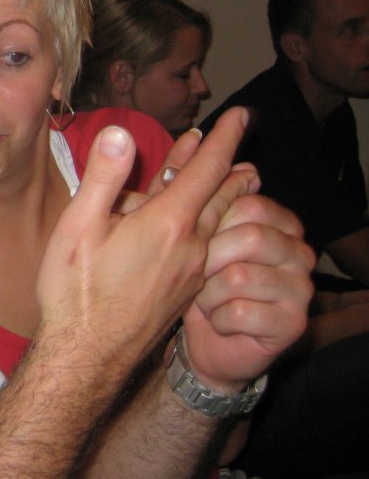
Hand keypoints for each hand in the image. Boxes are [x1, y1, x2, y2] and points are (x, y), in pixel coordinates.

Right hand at [37, 107, 259, 367]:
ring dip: (227, 195)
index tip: (240, 115)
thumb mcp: (79, 226)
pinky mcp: (183, 292)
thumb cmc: (75, 292)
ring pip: (216, 223)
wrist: (86, 358)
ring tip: (240, 177)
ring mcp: (189, 272)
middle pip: (221, 197)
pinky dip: (210, 222)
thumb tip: (121, 133)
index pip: (206, 171)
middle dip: (231, 165)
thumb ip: (103, 176)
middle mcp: (188, 247)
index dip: (223, 139)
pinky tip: (198, 225)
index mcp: (166, 224)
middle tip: (241, 143)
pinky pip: (205, 246)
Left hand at [183, 193, 314, 390]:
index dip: (217, 201)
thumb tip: (190, 137)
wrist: (203, 341)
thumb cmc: (190, 281)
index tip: (198, 208)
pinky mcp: (292, 322)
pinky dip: (216, 317)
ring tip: (205, 299)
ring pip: (238, 275)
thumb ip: (184, 182)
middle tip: (196, 272)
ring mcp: (299, 286)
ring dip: (207, 292)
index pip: (247, 197)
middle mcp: (294, 248)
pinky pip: (240, 311)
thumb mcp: (180, 226)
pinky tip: (217, 320)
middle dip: (206, 256)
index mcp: (273, 220)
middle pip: (247, 233)